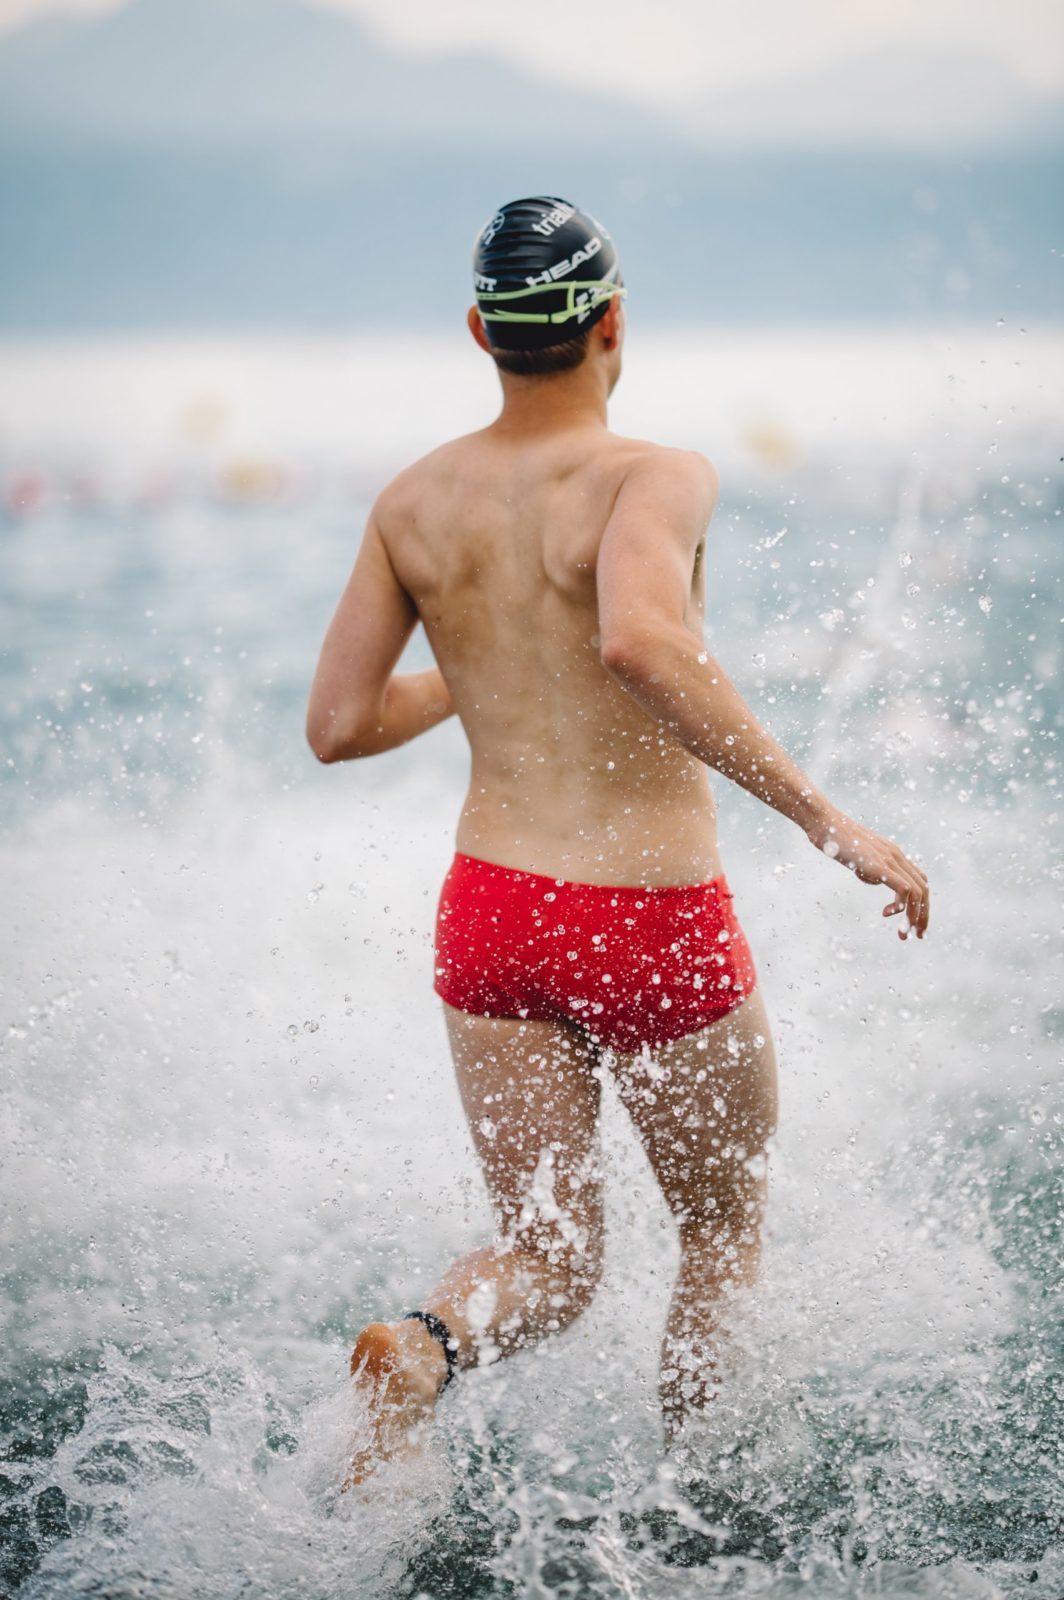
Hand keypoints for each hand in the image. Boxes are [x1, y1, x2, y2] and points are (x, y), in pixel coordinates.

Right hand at [806, 810, 929, 939]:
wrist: (825, 823)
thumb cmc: (834, 839)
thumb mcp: (857, 858)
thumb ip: (870, 869)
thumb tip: (875, 879)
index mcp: (892, 854)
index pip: (918, 880)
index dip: (920, 903)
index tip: (911, 922)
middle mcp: (896, 856)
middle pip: (924, 888)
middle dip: (923, 915)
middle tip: (916, 935)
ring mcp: (890, 859)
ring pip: (918, 891)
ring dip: (915, 916)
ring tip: (904, 933)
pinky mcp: (881, 866)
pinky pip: (905, 889)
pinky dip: (901, 906)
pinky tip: (886, 913)